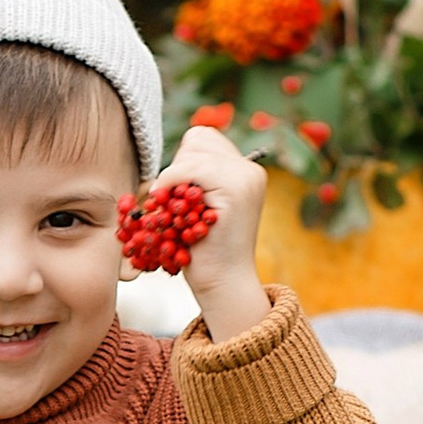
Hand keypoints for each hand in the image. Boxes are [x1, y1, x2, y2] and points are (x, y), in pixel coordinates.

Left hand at [170, 121, 271, 346]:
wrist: (223, 284)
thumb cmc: (202, 251)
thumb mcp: (199, 207)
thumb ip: (195, 179)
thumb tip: (173, 159)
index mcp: (244, 171)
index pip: (202, 139)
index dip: (182, 163)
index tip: (178, 196)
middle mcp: (250, 170)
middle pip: (197, 140)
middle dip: (178, 169)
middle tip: (179, 207)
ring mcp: (245, 177)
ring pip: (192, 153)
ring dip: (174, 180)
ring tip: (180, 213)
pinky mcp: (236, 188)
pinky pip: (190, 169)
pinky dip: (172, 185)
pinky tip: (174, 212)